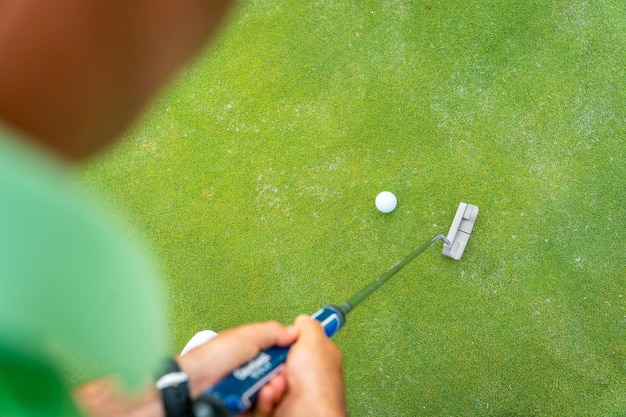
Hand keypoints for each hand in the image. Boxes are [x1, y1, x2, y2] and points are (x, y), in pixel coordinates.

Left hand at [175, 321, 297, 402]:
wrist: (193, 386)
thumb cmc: (211, 358)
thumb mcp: (246, 336)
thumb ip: (271, 332)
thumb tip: (294, 331)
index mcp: (251, 352)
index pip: (279, 355)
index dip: (289, 357)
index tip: (296, 357)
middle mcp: (250, 372)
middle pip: (279, 375)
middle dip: (283, 374)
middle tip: (281, 373)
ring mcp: (248, 392)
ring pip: (274, 393)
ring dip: (276, 389)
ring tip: (270, 385)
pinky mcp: (246, 410)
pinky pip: (264, 409)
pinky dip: (266, 403)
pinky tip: (263, 396)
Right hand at [271, 315, 346, 416]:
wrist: (307, 413)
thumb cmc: (317, 383)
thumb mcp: (313, 341)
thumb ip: (308, 326)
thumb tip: (303, 319)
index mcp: (320, 357)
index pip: (301, 342)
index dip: (288, 340)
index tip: (278, 340)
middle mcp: (307, 375)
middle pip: (279, 360)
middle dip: (273, 361)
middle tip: (276, 363)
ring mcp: (293, 392)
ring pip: (268, 378)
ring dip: (267, 379)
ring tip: (275, 382)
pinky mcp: (280, 407)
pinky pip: (263, 397)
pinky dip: (265, 396)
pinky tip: (272, 394)